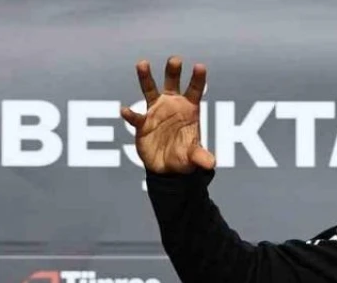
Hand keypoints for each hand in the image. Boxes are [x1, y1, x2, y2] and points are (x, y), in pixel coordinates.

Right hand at [120, 56, 215, 173]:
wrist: (167, 168)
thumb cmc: (185, 158)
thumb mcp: (194, 158)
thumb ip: (201, 157)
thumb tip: (211, 164)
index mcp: (189, 110)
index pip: (195, 91)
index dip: (198, 79)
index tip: (200, 66)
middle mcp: (172, 106)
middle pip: (172, 84)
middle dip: (173, 71)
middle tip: (175, 60)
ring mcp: (156, 111)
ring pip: (150, 90)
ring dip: (146, 77)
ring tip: (143, 63)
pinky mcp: (142, 123)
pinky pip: (135, 117)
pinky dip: (131, 114)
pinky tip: (125, 111)